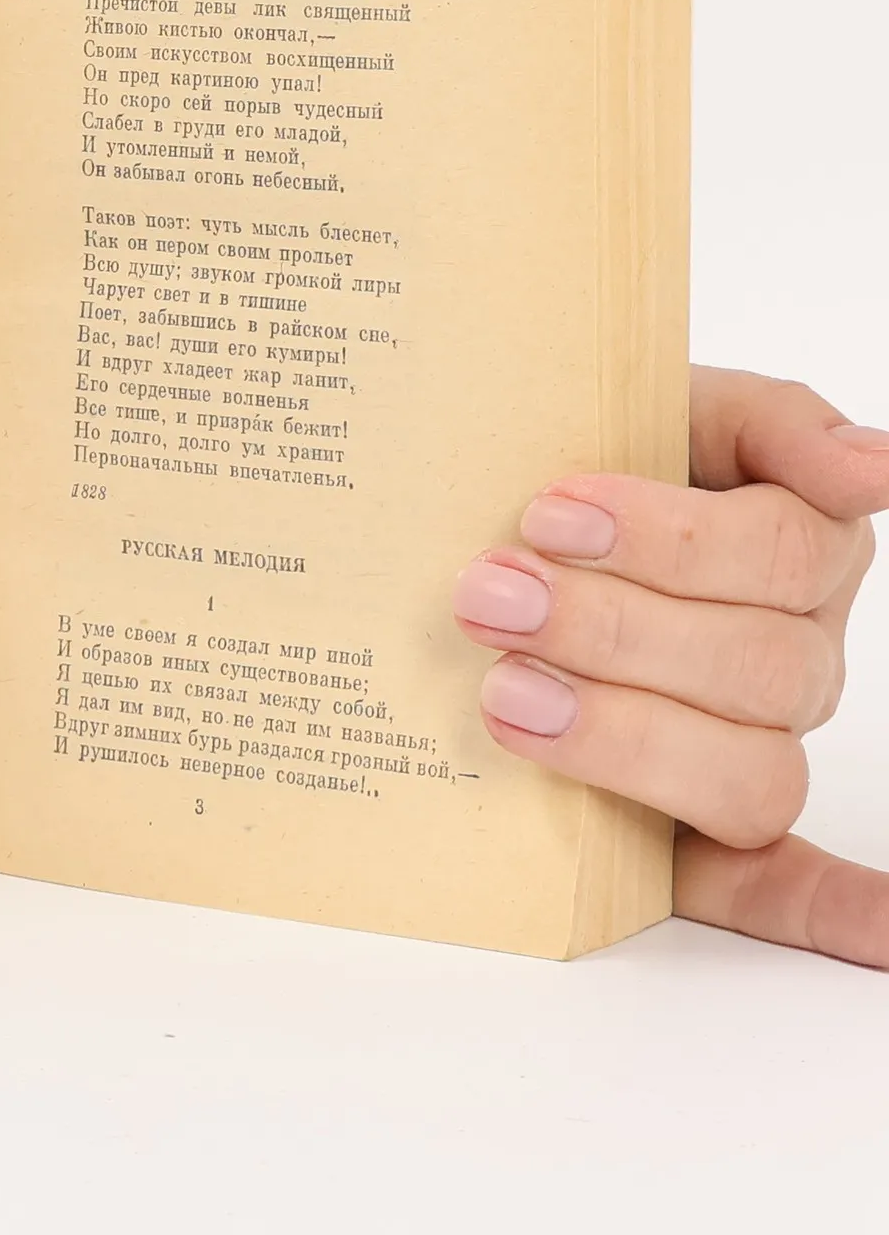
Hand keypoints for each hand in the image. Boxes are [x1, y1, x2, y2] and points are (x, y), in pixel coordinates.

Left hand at [454, 366, 888, 964]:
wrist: (497, 515)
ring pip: (748, 769)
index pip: (775, 551)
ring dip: (627, 737)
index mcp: (790, 542)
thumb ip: (758, 419)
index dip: (666, 536)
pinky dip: (832, 913)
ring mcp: (752, 741)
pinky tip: (874, 938)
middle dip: (607, 627)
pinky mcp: (708, 834)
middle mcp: (787, 651)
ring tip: (505, 692)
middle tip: (489, 594)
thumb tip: (874, 469)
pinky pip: (790, 885)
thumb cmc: (576, 454)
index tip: (551, 509)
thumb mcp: (642, 399)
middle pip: (754, 663)